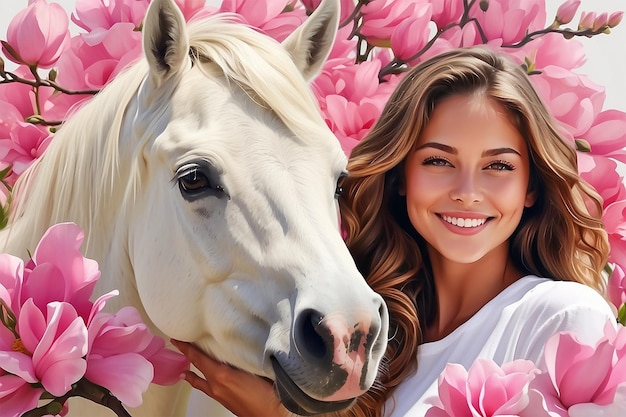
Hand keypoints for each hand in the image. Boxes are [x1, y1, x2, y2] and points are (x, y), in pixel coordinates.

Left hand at [171, 339, 288, 416]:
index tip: (176, 339)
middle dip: (187, 356)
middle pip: (197, 367)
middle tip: (178, 345)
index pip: (198, 358)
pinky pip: (207, 388)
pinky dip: (201, 382)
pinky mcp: (224, 401)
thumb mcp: (256, 369)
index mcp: (222, 375)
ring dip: (193, 372)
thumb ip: (245, 356)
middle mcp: (216, 385)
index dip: (186, 348)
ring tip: (185, 367)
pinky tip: (206, 381)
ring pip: (200, 381)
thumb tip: (241, 343)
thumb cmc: (267, 394)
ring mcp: (219, 394)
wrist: (271, 415)